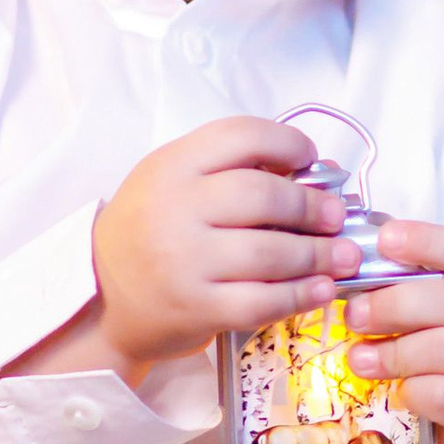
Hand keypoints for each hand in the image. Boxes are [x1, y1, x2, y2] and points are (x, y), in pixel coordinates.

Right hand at [92, 118, 350, 375]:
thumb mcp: (172, 182)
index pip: (242, 135)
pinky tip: (320, 289)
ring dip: (318, 254)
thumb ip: (229, 169)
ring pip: (269, 252)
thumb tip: (313, 172)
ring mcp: (184, 261)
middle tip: (336, 216)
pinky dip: (300, 294)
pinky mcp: (195, 308)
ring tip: (342, 255)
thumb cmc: (149, 232)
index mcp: (173, 165)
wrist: (102, 298)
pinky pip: (261, 300)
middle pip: (263, 195)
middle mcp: (176, 208)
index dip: (288, 143)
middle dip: (312, 206)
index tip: (311, 159)